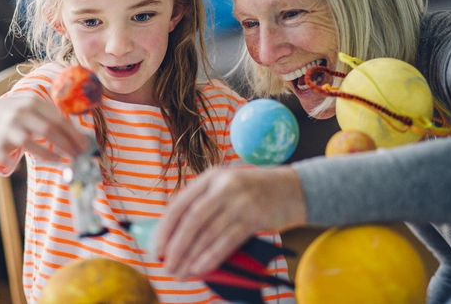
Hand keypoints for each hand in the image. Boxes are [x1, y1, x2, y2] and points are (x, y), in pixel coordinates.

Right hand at [0, 96, 89, 163]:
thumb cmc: (21, 113)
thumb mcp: (36, 108)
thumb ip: (53, 118)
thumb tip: (79, 138)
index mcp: (34, 104)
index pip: (58, 119)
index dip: (74, 135)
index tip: (85, 147)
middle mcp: (20, 114)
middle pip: (47, 130)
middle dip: (65, 145)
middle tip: (77, 156)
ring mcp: (8, 128)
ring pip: (28, 143)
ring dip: (46, 154)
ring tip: (59, 161)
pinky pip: (5, 156)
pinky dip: (11, 162)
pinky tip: (20, 167)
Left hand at [153, 165, 307, 278]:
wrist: (294, 189)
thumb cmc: (255, 194)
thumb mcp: (227, 189)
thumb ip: (205, 205)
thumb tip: (176, 237)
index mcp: (210, 177)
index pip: (179, 204)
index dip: (165, 229)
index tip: (156, 248)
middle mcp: (222, 186)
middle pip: (191, 220)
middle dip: (176, 246)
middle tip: (166, 265)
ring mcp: (239, 200)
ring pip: (207, 232)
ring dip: (191, 256)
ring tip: (181, 272)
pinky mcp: (254, 216)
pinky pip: (227, 241)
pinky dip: (211, 256)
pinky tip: (201, 269)